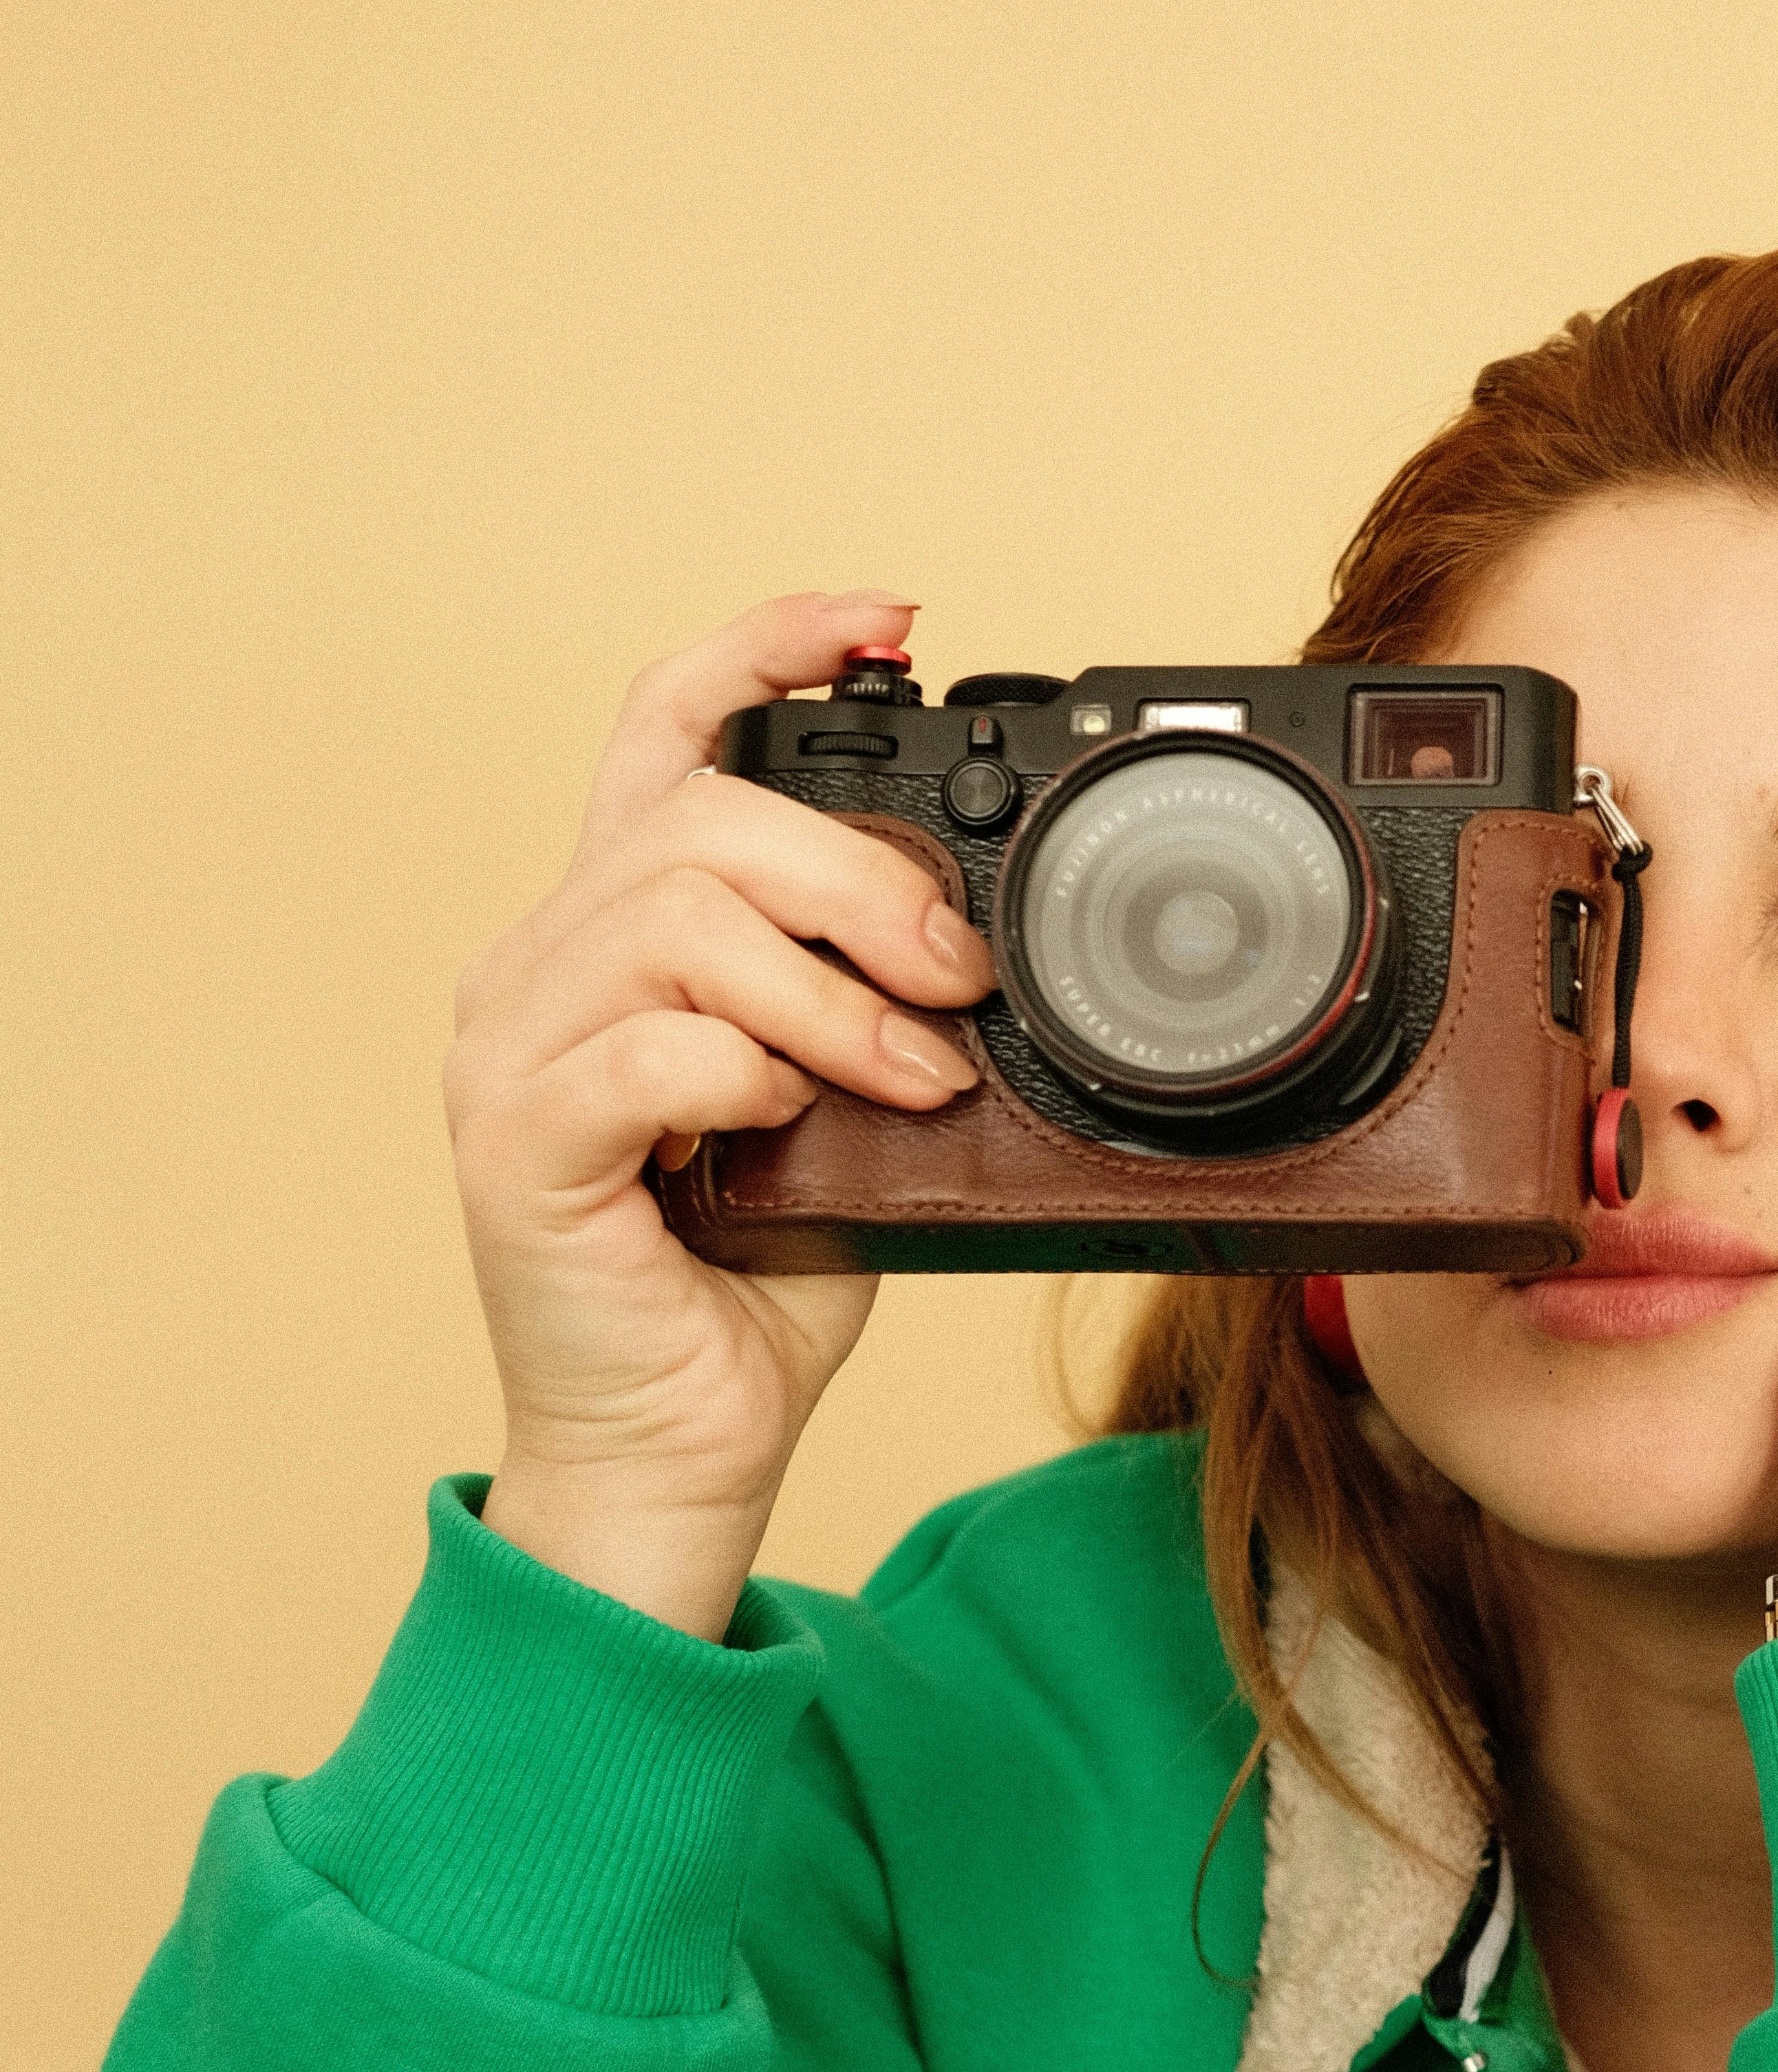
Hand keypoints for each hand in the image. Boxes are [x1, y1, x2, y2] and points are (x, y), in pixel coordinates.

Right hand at [445, 592, 997, 1638]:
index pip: (664, 727)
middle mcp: (537, 965)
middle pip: (698, 823)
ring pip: (677, 922)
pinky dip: (749, 1072)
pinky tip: (790, 1120)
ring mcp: (509, 1052)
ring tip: (910, 1073)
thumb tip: (973, 927)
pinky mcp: (515, 1149)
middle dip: (860, 880)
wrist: (681, 1444)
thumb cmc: (755, 1277)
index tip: (886, 628)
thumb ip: (865, 994)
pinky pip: (647, 1051)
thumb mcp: (839, 1098)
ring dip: (831, 996)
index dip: (767, 649)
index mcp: (608, 930)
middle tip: (955, 976)